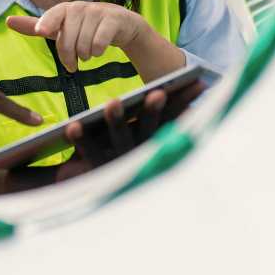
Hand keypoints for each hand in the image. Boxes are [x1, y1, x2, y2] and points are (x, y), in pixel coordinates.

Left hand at [7, 1, 146, 71]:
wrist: (121, 25)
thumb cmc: (85, 27)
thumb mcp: (61, 28)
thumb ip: (36, 26)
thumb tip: (8, 21)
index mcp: (64, 9)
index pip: (54, 14)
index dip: (47, 22)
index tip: (40, 32)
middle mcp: (80, 7)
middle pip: (67, 39)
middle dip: (69, 57)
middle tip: (72, 65)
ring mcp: (98, 12)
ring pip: (84, 44)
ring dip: (85, 55)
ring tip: (88, 53)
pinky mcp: (114, 19)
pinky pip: (100, 42)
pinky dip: (98, 51)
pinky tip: (99, 50)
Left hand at [51, 80, 206, 180]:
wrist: (87, 192)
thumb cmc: (115, 155)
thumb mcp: (137, 137)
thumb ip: (154, 119)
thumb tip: (174, 90)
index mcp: (152, 141)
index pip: (172, 118)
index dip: (185, 102)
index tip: (199, 83)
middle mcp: (140, 155)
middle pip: (149, 130)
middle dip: (153, 112)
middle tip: (158, 93)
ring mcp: (120, 165)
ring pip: (121, 140)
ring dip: (118, 121)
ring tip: (114, 101)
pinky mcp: (96, 174)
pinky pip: (89, 153)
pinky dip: (82, 139)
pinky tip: (74, 126)